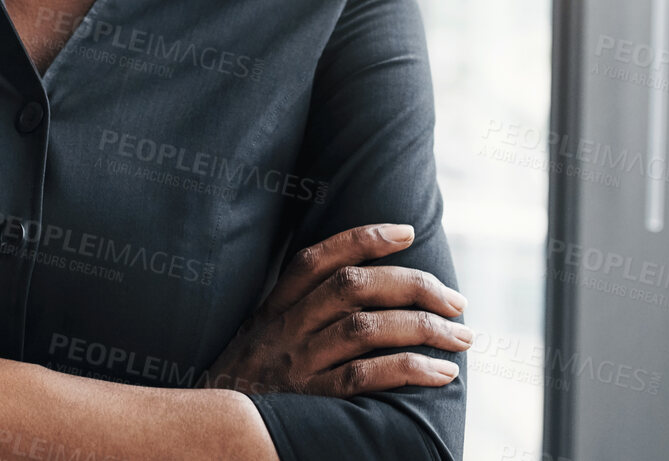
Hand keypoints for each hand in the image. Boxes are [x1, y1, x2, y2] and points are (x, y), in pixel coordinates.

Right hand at [197, 223, 471, 397]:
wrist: (208, 436)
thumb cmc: (243, 390)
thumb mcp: (257, 343)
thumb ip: (293, 317)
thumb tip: (357, 295)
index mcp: (273, 311)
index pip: (317, 259)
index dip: (363, 239)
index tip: (407, 232)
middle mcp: (284, 330)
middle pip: (352, 287)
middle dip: (412, 286)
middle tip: (456, 300)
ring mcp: (295, 364)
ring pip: (365, 328)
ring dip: (422, 328)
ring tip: (461, 336)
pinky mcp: (309, 402)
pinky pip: (364, 377)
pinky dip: (408, 369)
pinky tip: (440, 372)